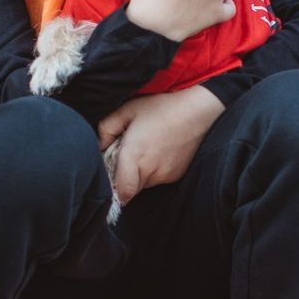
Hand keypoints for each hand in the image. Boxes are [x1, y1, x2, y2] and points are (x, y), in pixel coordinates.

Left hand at [96, 85, 224, 205]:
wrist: (199, 110)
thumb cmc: (162, 107)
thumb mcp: (128, 109)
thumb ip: (106, 128)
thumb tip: (99, 146)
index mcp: (135, 156)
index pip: (122, 192)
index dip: (113, 192)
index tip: (109, 179)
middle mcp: (151, 171)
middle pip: (129, 190)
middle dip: (123, 178)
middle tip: (123, 158)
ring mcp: (165, 175)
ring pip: (143, 184)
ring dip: (138, 174)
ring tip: (143, 150)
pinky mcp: (176, 175)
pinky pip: (157, 179)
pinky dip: (153, 171)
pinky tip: (157, 151)